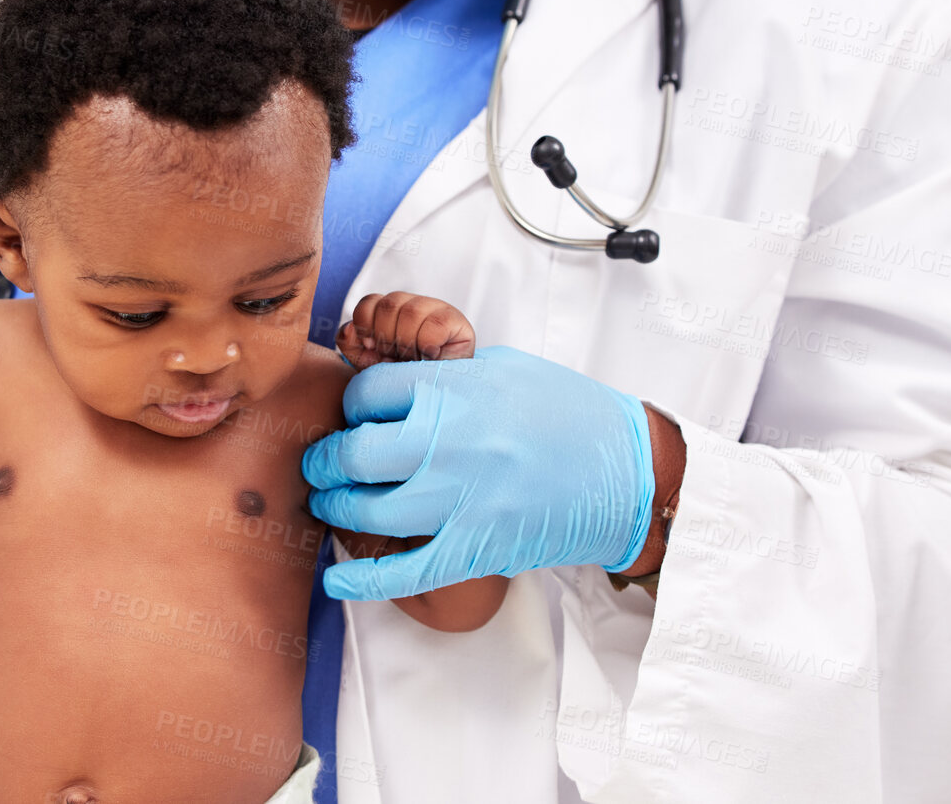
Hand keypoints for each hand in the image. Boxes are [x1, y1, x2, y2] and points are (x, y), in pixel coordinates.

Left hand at [303, 346, 654, 600]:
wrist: (628, 472)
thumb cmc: (569, 413)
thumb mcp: (504, 369)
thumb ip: (445, 377)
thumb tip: (394, 390)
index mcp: (456, 388)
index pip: (367, 394)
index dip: (351, 407)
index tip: (355, 419)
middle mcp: (451, 440)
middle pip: (355, 452)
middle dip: (326, 461)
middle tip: (321, 467)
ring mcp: (462, 497)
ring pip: (368, 511)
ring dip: (337, 510)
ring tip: (331, 505)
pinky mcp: (477, 547)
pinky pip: (406, 572)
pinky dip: (362, 582)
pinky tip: (335, 580)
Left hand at [336, 292, 474, 369]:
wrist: (432, 400)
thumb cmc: (399, 380)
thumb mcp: (367, 364)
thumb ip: (351, 344)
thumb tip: (350, 327)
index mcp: (390, 310)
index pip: (369, 302)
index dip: (366, 325)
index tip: (373, 348)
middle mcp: (412, 304)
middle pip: (389, 305)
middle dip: (387, 338)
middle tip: (397, 357)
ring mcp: (437, 310)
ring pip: (411, 312)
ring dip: (407, 343)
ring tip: (414, 359)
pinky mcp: (457, 323)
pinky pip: (435, 323)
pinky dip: (427, 344)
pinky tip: (430, 357)